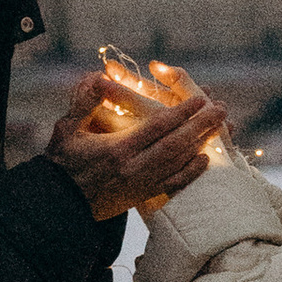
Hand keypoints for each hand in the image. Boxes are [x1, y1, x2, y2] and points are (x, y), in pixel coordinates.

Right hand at [48, 73, 227, 223]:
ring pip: (178, 162)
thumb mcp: (67, 128)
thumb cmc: (62, 163)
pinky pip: (173, 184)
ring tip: (221, 127)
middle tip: (221, 108)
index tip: (199, 98)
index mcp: (117, 148)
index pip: (157, 127)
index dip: (181, 112)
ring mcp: (140, 184)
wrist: (61, 204)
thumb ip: (84, 102)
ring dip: (201, 143)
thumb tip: (97, 77)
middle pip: (176, 143)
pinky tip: (205, 160)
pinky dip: (191, 172)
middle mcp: (134, 167)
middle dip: (200, 124)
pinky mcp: (142, 196)